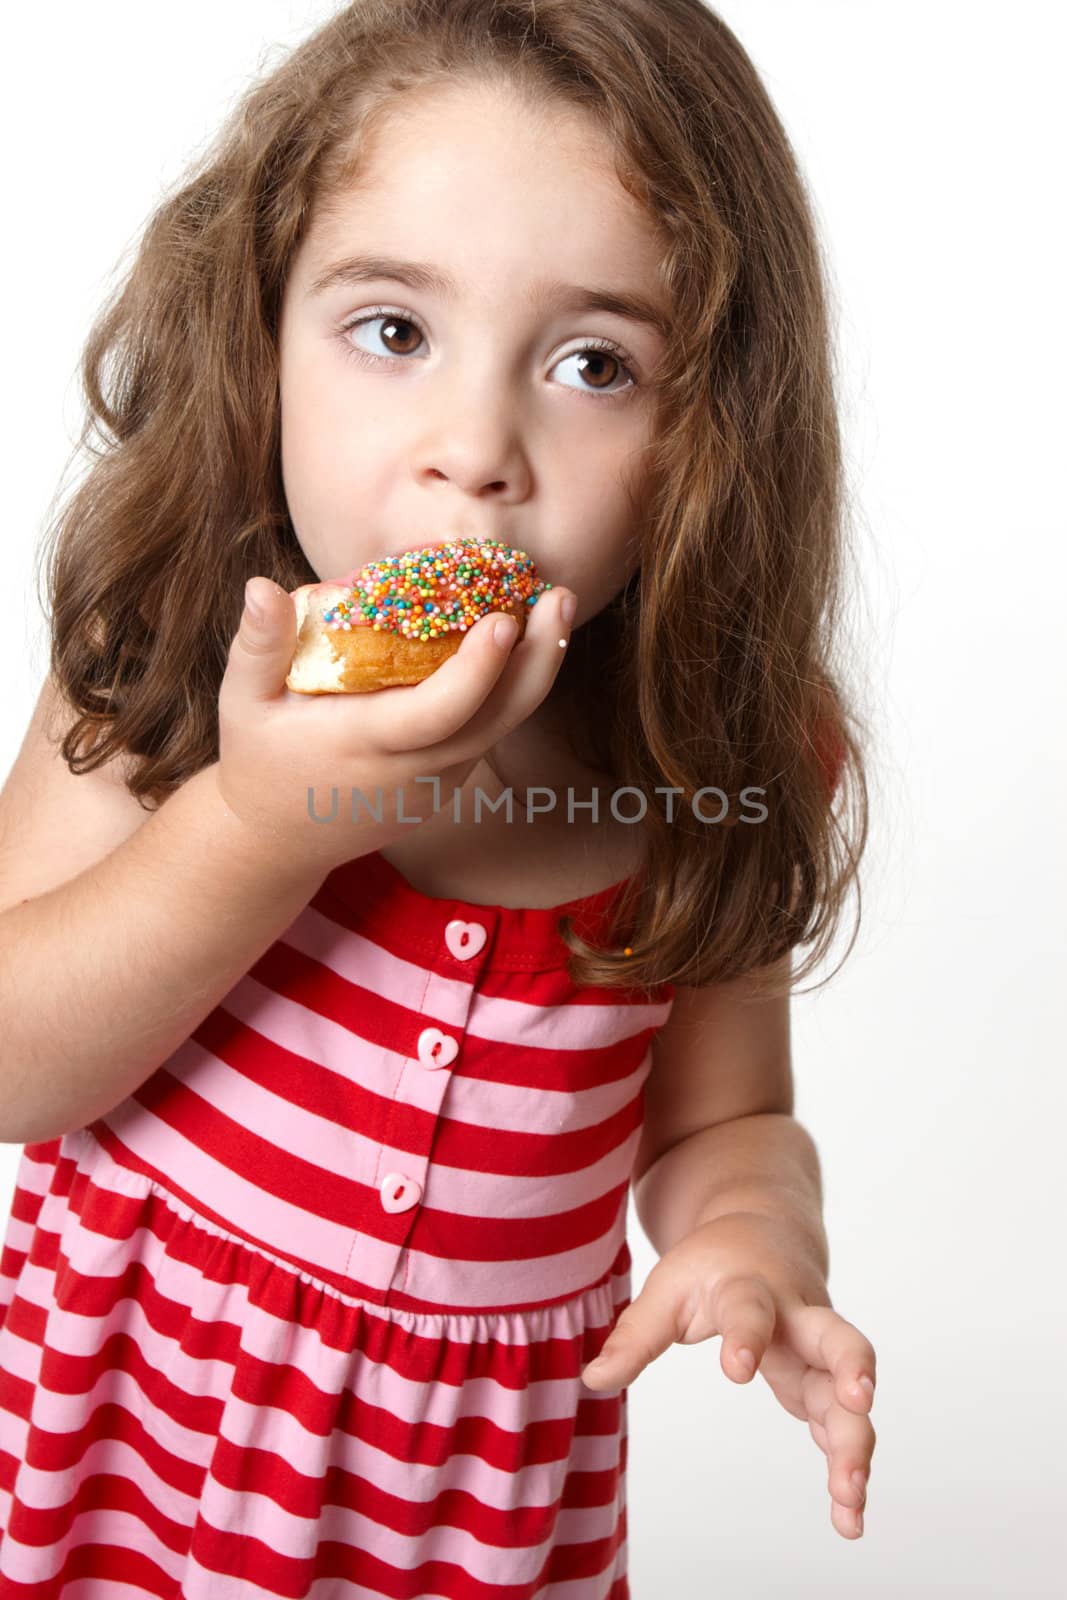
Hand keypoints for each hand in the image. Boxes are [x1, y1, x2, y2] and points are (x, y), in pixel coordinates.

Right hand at [215, 576, 575, 879]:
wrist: (274, 843)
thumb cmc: (258, 760)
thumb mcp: (242, 701)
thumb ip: (257, 644)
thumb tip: (260, 585)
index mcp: (366, 744)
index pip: (439, 713)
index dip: (478, 670)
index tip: (503, 620)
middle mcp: (414, 770)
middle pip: (496, 719)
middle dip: (538, 658)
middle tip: (559, 595)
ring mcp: (436, 782)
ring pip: (500, 726)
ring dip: (533, 669)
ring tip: (551, 607)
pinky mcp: (445, 784)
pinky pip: (485, 732)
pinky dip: (508, 688)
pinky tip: (521, 641)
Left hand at [580, 1212, 876, 1538]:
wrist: (766, 1233)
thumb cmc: (713, 1266)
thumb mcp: (668, 1287)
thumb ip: (636, 1335)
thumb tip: (594, 1381)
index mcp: (751, 1288)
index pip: (751, 1309)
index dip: (746, 1336)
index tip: (736, 1369)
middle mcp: (798, 1318)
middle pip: (837, 1337)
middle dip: (850, 1368)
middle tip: (856, 1401)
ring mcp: (818, 1352)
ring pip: (849, 1392)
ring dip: (854, 1442)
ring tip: (850, 1498)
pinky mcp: (824, 1382)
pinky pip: (843, 1423)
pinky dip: (847, 1465)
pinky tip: (848, 1516)